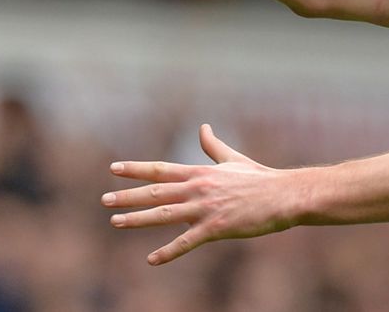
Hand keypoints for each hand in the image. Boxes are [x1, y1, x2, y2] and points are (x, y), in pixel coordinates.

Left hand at [102, 124, 293, 264]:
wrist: (283, 195)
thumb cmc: (259, 178)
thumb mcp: (233, 159)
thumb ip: (213, 146)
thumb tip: (203, 127)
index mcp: (201, 172)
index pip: (161, 169)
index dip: (136, 169)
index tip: (114, 169)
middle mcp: (199, 188)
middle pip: (156, 192)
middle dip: (128, 196)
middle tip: (105, 200)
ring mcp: (206, 208)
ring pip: (165, 214)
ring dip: (138, 219)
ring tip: (116, 221)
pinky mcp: (216, 227)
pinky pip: (187, 242)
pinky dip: (168, 252)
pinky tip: (151, 260)